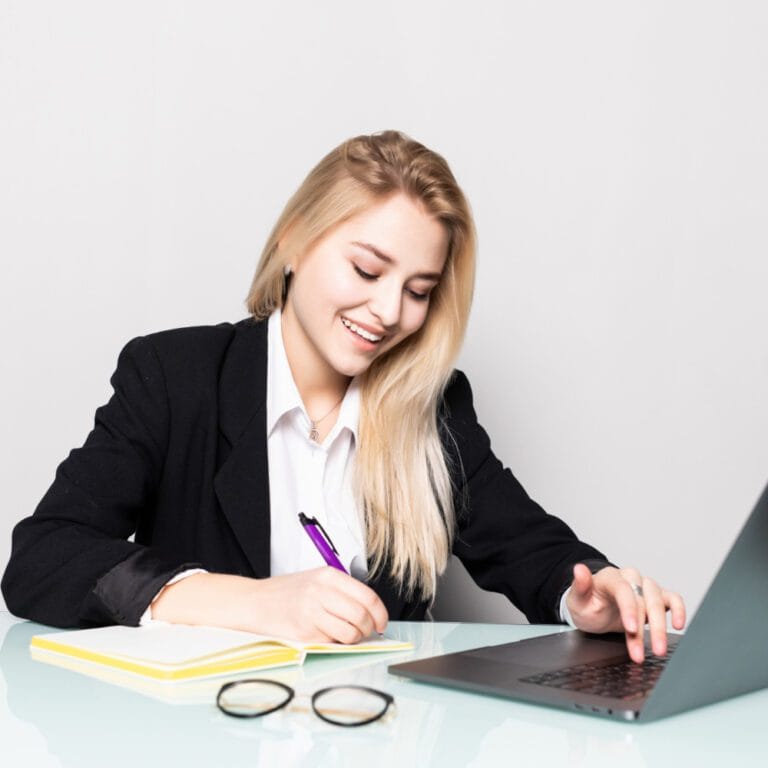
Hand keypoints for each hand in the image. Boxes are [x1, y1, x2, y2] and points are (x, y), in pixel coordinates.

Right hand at [151, 568, 388, 643]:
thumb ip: (341, 589)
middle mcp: (321, 592)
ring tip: (349, 636)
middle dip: (369, 628)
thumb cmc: (287, 592)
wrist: (255, 602)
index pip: (367, 595)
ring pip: (350, 632)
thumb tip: (370, 608)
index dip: (380, 612)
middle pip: (361, 615)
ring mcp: (312, 613)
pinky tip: (331, 637)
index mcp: (328, 575)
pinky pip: (333, 642)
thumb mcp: (316, 579)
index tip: (382, 621)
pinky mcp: (305, 633)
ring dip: (355, 638)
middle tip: (368, 631)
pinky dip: (337, 644)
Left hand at [565, 564, 685, 662]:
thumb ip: (579, 586)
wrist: (593, 608)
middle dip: (646, 627)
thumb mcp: (576, 600)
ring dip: (660, 627)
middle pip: (643, 599)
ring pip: (658, 602)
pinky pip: (672, 599)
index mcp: (609, 578)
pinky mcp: (656, 597)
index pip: (623, 590)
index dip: (629, 609)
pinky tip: (678, 625)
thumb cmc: (586, 604)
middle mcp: (629, 578)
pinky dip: (679, 610)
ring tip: (657, 650)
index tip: (631, 629)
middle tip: (645, 651)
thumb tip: (579, 569)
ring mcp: (644, 586)